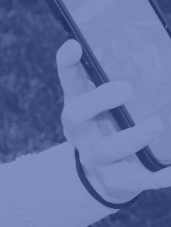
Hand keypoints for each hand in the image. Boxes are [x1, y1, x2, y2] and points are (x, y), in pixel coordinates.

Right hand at [57, 39, 170, 201]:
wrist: (107, 178)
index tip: (74, 45)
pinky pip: (137, 179)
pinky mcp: (118, 180)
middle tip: (126, 89)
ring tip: (155, 125)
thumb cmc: (115, 129)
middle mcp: (83, 133)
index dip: (68, 65)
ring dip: (130, 138)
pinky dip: (158, 177)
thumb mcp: (112, 107)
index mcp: (82, 109)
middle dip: (98, 101)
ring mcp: (97, 158)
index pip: (71, 83)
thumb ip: (124, 85)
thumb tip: (156, 50)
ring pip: (106, 150)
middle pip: (75, 115)